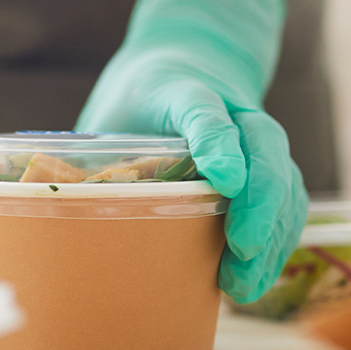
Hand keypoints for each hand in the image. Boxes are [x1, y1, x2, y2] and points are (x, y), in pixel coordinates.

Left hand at [76, 0, 308, 302]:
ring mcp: (258, 139)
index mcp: (187, 91)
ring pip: (285, 181)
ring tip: (242, 283)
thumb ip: (92, 157)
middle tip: (240, 249)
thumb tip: (62, 217)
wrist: (183, 65)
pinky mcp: (270, 167)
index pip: (205, 110)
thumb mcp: (108, 113)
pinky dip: (277, 243)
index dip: (217, 143)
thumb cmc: (137, 100)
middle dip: (259, 204)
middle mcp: (235, 111)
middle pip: (263, 149)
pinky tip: (254, 278)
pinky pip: (288, 203)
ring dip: (272, 234)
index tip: (223, 181)